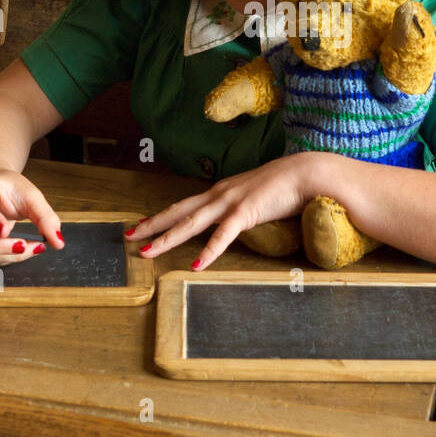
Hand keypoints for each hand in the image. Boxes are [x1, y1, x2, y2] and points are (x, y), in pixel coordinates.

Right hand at [0, 169, 63, 264]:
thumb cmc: (9, 190)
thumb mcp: (30, 196)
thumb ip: (45, 217)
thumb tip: (57, 242)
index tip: (4, 231)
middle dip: (4, 247)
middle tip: (32, 246)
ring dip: (8, 255)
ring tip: (33, 248)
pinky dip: (4, 258)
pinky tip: (20, 250)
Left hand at [125, 153, 320, 269]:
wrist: (307, 171)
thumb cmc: (286, 185)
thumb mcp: (256, 196)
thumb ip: (243, 206)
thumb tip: (236, 218)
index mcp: (222, 191)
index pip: (185, 205)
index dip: (162, 216)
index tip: (141, 225)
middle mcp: (220, 194)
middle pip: (178, 211)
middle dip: (152, 225)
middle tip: (128, 237)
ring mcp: (230, 201)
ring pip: (191, 223)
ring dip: (167, 238)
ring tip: (147, 252)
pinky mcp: (246, 212)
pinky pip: (223, 235)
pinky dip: (208, 251)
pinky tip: (196, 265)